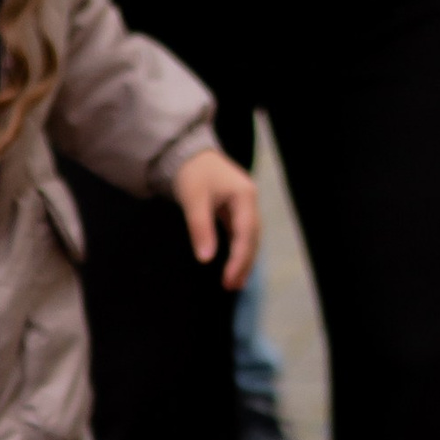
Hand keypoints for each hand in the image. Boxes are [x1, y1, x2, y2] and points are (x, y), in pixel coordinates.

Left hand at [171, 145, 258, 289]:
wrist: (187, 153)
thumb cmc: (191, 173)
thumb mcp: (193, 200)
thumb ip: (200, 228)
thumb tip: (205, 259)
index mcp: (244, 196)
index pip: (246, 234)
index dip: (239, 259)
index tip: (229, 279)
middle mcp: (249, 201)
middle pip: (252, 238)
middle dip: (244, 264)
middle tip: (232, 286)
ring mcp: (244, 205)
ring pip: (249, 237)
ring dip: (243, 260)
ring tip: (234, 283)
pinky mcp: (236, 209)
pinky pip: (240, 234)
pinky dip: (237, 250)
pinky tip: (232, 265)